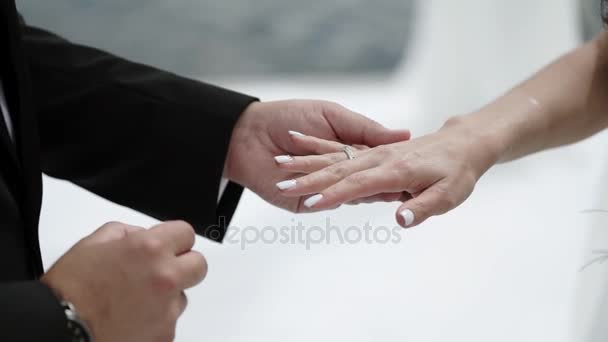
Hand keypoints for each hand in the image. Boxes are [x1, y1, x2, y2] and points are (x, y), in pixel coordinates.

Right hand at [41, 221, 206, 341]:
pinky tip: (132, 318)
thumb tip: (139, 234)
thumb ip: (124, 233)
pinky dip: (156, 320)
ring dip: (167, 296)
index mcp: (150, 249)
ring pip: (183, 297)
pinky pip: (170, 322)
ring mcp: (168, 309)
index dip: (175, 240)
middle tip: (162, 272)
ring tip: (134, 300)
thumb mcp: (92, 244)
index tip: (169, 246)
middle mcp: (165, 277)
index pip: (187, 233)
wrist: (59, 328)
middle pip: (199, 265)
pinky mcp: (165, 334)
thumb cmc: (70, 291)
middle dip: (184, 265)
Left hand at [225, 100, 410, 212]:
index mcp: (346, 148)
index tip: (417, 171)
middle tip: (407, 186)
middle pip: (368, 183)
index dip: (395, 167)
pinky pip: (326, 203)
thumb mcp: (334, 116)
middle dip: (385, 185)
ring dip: (365, 192)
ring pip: (351, 195)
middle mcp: (337, 171)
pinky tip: (355, 195)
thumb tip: (406, 136)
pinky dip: (337, 199)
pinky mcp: (303, 203)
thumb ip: (367, 130)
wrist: (248, 133)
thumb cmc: (289, 117)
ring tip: (388, 193)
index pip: (378, 163)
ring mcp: (321, 188)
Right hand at [273, 118, 498, 226]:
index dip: (333, 194)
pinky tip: (296, 140)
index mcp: (395, 171)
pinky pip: (338, 143)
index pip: (358, 184)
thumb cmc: (458, 171)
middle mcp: (379, 159)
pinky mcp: (370, 146)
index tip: (310, 203)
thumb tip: (401, 219)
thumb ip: (423, 206)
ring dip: (304, 162)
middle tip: (280, 187)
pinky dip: (315, 143)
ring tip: (278, 165)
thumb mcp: (450, 194)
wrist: (464, 142)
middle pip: (337, 170)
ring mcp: (372, 151)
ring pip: (332, 156)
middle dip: (308, 179)